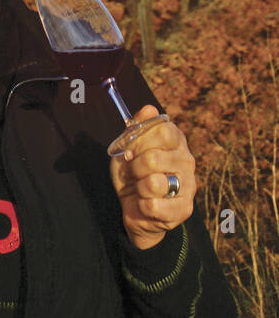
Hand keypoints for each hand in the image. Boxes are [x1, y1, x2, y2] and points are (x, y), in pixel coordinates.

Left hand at [109, 105, 196, 250]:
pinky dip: (142, 206)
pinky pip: (153, 205)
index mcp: (176, 142)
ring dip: (138, 188)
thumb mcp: (128, 148)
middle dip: (134, 168)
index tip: (130, 150)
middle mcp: (187, 161)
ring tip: (142, 189)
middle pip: (153, 158)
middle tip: (134, 173)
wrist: (136, 208)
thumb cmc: (133, 174)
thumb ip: (136, 127)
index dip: (139, 141)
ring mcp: (189, 185)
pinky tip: (146, 205)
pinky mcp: (185, 209)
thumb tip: (149, 109)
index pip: (163, 131)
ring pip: (153, 183)